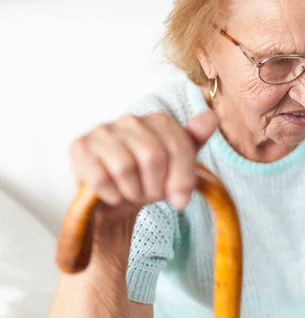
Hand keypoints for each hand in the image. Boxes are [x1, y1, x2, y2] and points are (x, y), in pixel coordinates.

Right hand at [69, 111, 218, 223]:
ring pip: (125, 167)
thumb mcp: (180, 165)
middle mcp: (130, 119)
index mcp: (159, 120)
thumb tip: (211, 117)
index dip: (182, 178)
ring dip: (132, 191)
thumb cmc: (152, 180)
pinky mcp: (79, 147)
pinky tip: (113, 195)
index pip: (178, 145)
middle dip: (155, 187)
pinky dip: (111, 194)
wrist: (117, 201)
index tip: (181, 199)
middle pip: (153, 156)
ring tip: (132, 193)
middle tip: (151, 196)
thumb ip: (195, 141)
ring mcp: (102, 131)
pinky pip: (100, 177)